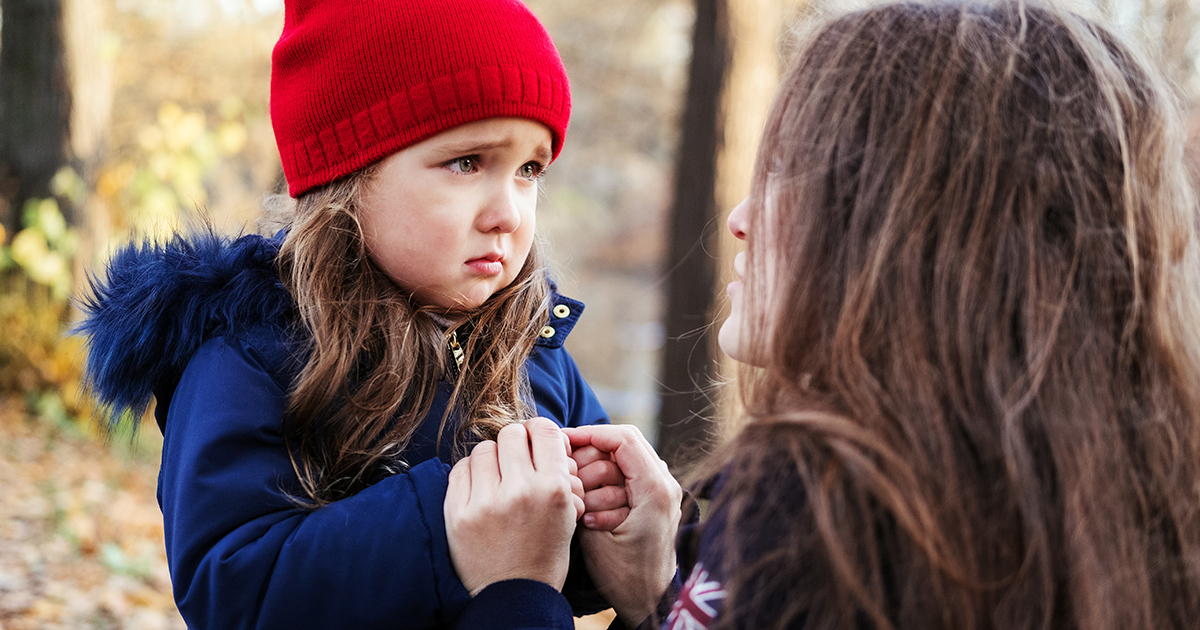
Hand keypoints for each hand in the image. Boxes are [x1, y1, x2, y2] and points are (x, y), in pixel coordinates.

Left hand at [444, 418, 584, 594]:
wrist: (514, 595)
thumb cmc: (544, 552)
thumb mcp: (568, 512)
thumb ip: (559, 473)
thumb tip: (544, 436)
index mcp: (553, 489)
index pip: (544, 430)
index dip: (539, 432)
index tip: (535, 442)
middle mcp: (520, 491)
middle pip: (511, 433)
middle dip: (515, 443)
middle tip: (515, 461)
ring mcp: (485, 502)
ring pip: (484, 448)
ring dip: (491, 458)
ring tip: (496, 478)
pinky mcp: (458, 513)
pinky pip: (460, 469)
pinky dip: (470, 473)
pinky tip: (479, 489)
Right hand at [564, 425, 681, 625]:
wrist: (650, 602)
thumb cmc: (624, 576)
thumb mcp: (594, 535)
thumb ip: (582, 495)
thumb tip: (565, 465)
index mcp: (655, 488)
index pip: (622, 438)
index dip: (589, 434)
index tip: (562, 442)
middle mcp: (665, 483)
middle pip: (622, 444)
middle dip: (590, 457)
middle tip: (567, 476)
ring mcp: (662, 490)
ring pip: (623, 460)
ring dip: (597, 473)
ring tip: (581, 500)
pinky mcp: (654, 499)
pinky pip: (627, 476)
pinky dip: (606, 485)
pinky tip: (590, 506)